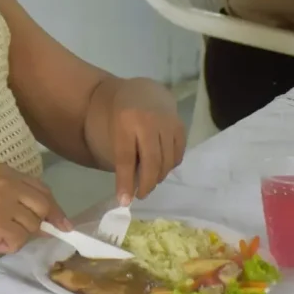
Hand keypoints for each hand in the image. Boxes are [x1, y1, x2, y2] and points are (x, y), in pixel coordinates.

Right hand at [0, 164, 70, 256]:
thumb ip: (18, 203)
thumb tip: (51, 224)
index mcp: (5, 172)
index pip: (41, 189)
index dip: (54, 208)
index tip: (62, 224)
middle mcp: (6, 182)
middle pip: (43, 205)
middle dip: (41, 224)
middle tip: (33, 235)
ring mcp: (2, 201)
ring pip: (32, 225)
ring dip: (19, 237)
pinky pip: (20, 239)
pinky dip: (10, 246)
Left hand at [104, 79, 185, 203]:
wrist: (142, 92)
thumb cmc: (121, 115)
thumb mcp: (112, 129)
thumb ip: (120, 154)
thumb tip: (127, 190)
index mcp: (125, 120)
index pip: (126, 157)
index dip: (125, 181)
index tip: (124, 201)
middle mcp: (149, 120)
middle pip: (151, 161)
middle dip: (146, 183)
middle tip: (140, 195)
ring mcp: (168, 122)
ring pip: (167, 160)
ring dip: (158, 177)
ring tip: (149, 182)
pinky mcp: (180, 126)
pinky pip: (177, 154)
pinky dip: (169, 166)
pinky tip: (160, 169)